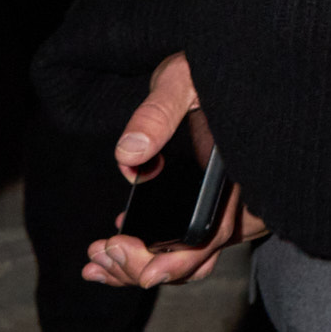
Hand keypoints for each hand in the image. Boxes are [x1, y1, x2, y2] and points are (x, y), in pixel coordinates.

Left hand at [82, 52, 264, 289]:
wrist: (216, 57)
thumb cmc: (209, 62)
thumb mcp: (183, 78)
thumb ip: (158, 112)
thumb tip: (129, 154)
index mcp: (235, 169)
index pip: (214, 232)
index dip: (181, 259)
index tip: (146, 274)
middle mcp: (232, 191)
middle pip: (198, 256)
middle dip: (146, 266)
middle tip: (102, 256)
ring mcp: (217, 198)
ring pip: (188, 255)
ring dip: (140, 265)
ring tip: (95, 262)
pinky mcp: (200, 198)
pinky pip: (179, 239)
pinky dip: (144, 251)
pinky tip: (111, 246)